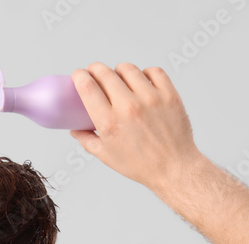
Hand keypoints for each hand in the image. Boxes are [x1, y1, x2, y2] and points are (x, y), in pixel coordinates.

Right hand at [70, 62, 205, 196]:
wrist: (174, 168)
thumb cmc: (140, 165)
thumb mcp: (106, 156)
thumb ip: (87, 140)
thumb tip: (75, 129)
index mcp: (109, 123)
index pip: (87, 87)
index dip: (79, 76)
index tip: (79, 76)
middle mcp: (128, 107)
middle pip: (105, 73)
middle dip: (95, 69)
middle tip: (95, 74)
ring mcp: (151, 99)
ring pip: (128, 69)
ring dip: (119, 71)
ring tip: (119, 79)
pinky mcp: (169, 95)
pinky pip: (153, 72)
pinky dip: (145, 74)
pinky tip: (141, 81)